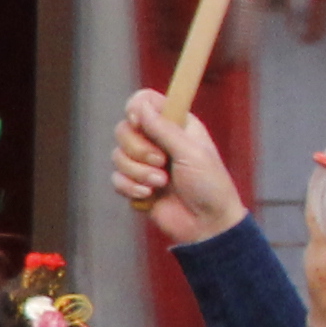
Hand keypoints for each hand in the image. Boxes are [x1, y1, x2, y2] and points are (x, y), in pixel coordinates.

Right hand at [113, 90, 247, 243]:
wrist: (207, 225)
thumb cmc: (209, 185)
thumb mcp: (191, 152)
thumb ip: (164, 128)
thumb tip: (141, 106)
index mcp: (176, 125)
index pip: (145, 101)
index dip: (136, 108)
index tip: (140, 123)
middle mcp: (157, 140)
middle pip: (124, 129)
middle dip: (139, 149)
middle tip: (161, 162)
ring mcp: (145, 163)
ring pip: (118, 155)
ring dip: (138, 173)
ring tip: (161, 184)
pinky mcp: (136, 184)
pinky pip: (116, 178)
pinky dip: (131, 188)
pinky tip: (150, 196)